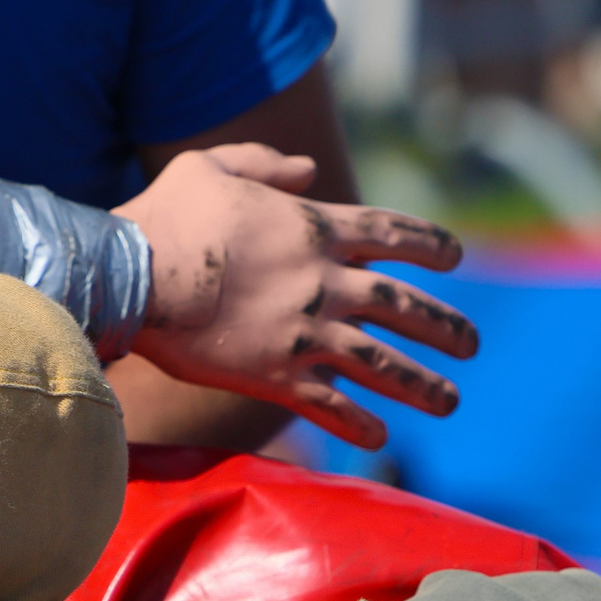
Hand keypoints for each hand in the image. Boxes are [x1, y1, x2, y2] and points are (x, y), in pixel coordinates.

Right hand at [114, 145, 478, 449]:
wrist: (130, 276)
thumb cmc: (160, 218)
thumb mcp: (207, 166)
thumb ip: (262, 162)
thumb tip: (309, 168)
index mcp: (314, 227)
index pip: (393, 233)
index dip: (432, 245)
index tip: (456, 259)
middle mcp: (324, 281)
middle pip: (405, 304)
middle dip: (446, 326)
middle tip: (471, 344)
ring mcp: (306, 331)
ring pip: (383, 363)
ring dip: (423, 385)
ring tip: (451, 401)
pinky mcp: (277, 375)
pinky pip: (332, 406)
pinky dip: (359, 425)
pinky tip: (380, 438)